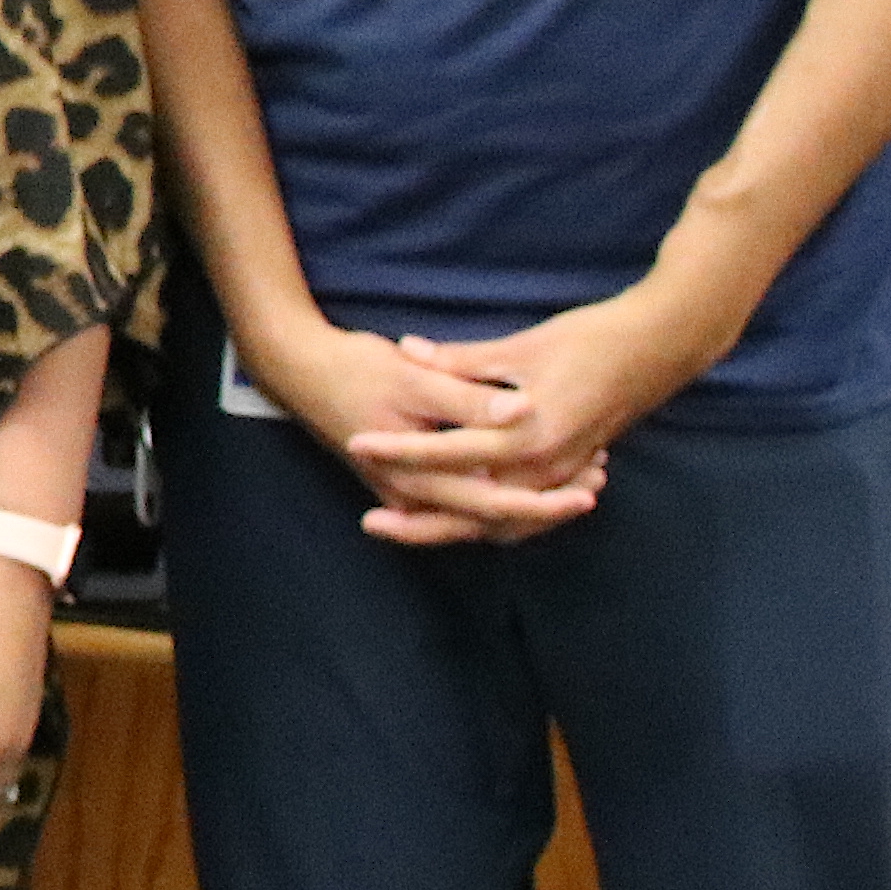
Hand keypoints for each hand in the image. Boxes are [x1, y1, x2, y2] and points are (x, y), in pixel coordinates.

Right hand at [247, 314, 608, 547]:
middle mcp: (414, 493)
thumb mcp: (411, 377)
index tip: (587, 491)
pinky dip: (503, 494)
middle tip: (595, 488)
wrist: (296, 369)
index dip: (545, 502)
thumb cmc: (352, 368)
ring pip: (481, 516)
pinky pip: (464, 502)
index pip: (494, 506)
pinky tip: (533, 474)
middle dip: (546, 508)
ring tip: (579, 482)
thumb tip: (523, 409)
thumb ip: (468, 398)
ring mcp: (409, 490)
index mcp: (418, 475)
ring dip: (529, 503)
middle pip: (493, 521)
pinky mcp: (408, 479)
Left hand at [343, 286, 719, 525]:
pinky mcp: (576, 472)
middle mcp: (547, 464)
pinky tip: (465, 518)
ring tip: (408, 528)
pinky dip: (496, 521)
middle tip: (371, 524)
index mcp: (529, 432)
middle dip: (421, 521)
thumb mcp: (523, 346)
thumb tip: (408, 350)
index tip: (358, 444)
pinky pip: (528, 513)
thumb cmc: (595, 337)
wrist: (665, 343)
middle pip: (472, 510)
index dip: (400, 448)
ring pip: (501, 521)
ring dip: (456, 528)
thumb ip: (462, 360)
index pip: (449, 450)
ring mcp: (565, 474)